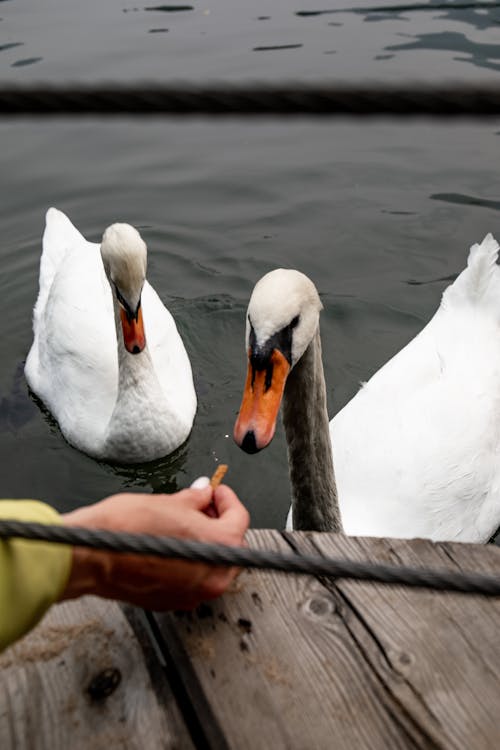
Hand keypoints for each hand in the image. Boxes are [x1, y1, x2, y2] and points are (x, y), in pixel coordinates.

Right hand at [60, 484, 249, 609]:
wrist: (91, 556)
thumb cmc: (126, 528)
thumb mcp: (168, 501)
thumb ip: (195, 499)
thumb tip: (202, 494)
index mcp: (219, 546)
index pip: (239, 519)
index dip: (227, 499)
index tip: (215, 491)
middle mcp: (212, 576)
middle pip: (230, 545)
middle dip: (218, 522)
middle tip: (201, 505)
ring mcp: (193, 594)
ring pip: (212, 565)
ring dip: (204, 543)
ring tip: (184, 523)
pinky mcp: (173, 602)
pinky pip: (193, 580)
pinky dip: (189, 562)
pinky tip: (172, 544)